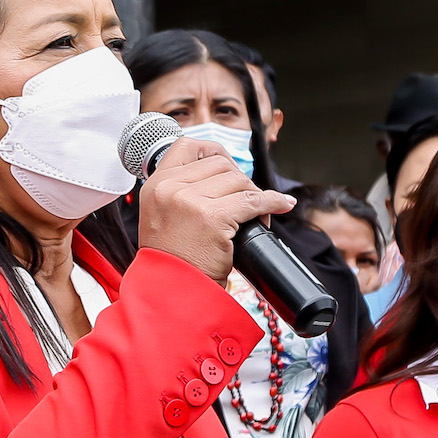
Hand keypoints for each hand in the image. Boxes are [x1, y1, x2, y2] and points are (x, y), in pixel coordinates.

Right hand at [136, 137, 291, 283]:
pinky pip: (253, 201)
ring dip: (253, 196)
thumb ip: (180, 192)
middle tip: (244, 204)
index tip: (228, 164)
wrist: (172, 292)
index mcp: (155, 185)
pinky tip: (281, 206)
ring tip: (254, 216)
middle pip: (219, 164)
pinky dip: (273, 202)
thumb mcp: (160, 218)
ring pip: (238, 180)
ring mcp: (190, 201)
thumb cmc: (172, 261)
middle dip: (238, 181)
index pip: (187, 146)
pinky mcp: (213, 217)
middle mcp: (169, 188)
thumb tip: (224, 172)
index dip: (213, 151)